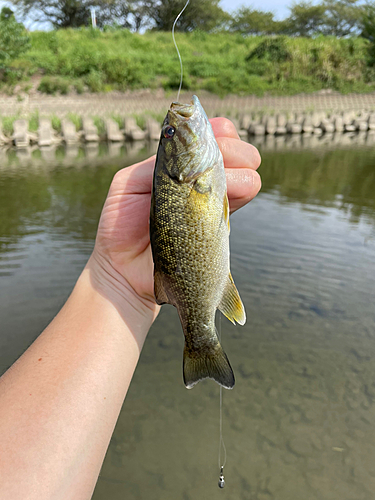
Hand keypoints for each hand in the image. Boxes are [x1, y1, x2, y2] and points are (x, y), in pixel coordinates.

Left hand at [91, 118, 260, 316]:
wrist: (125, 270)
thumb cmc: (121, 225)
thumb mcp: (130, 184)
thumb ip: (160, 163)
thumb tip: (195, 155)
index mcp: (177, 164)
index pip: (208, 137)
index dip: (218, 131)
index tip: (218, 135)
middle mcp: (198, 179)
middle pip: (234, 152)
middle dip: (235, 151)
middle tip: (218, 165)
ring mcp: (211, 202)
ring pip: (246, 175)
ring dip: (241, 173)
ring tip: (222, 186)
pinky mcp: (219, 225)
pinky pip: (240, 201)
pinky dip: (242, 192)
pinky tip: (235, 193)